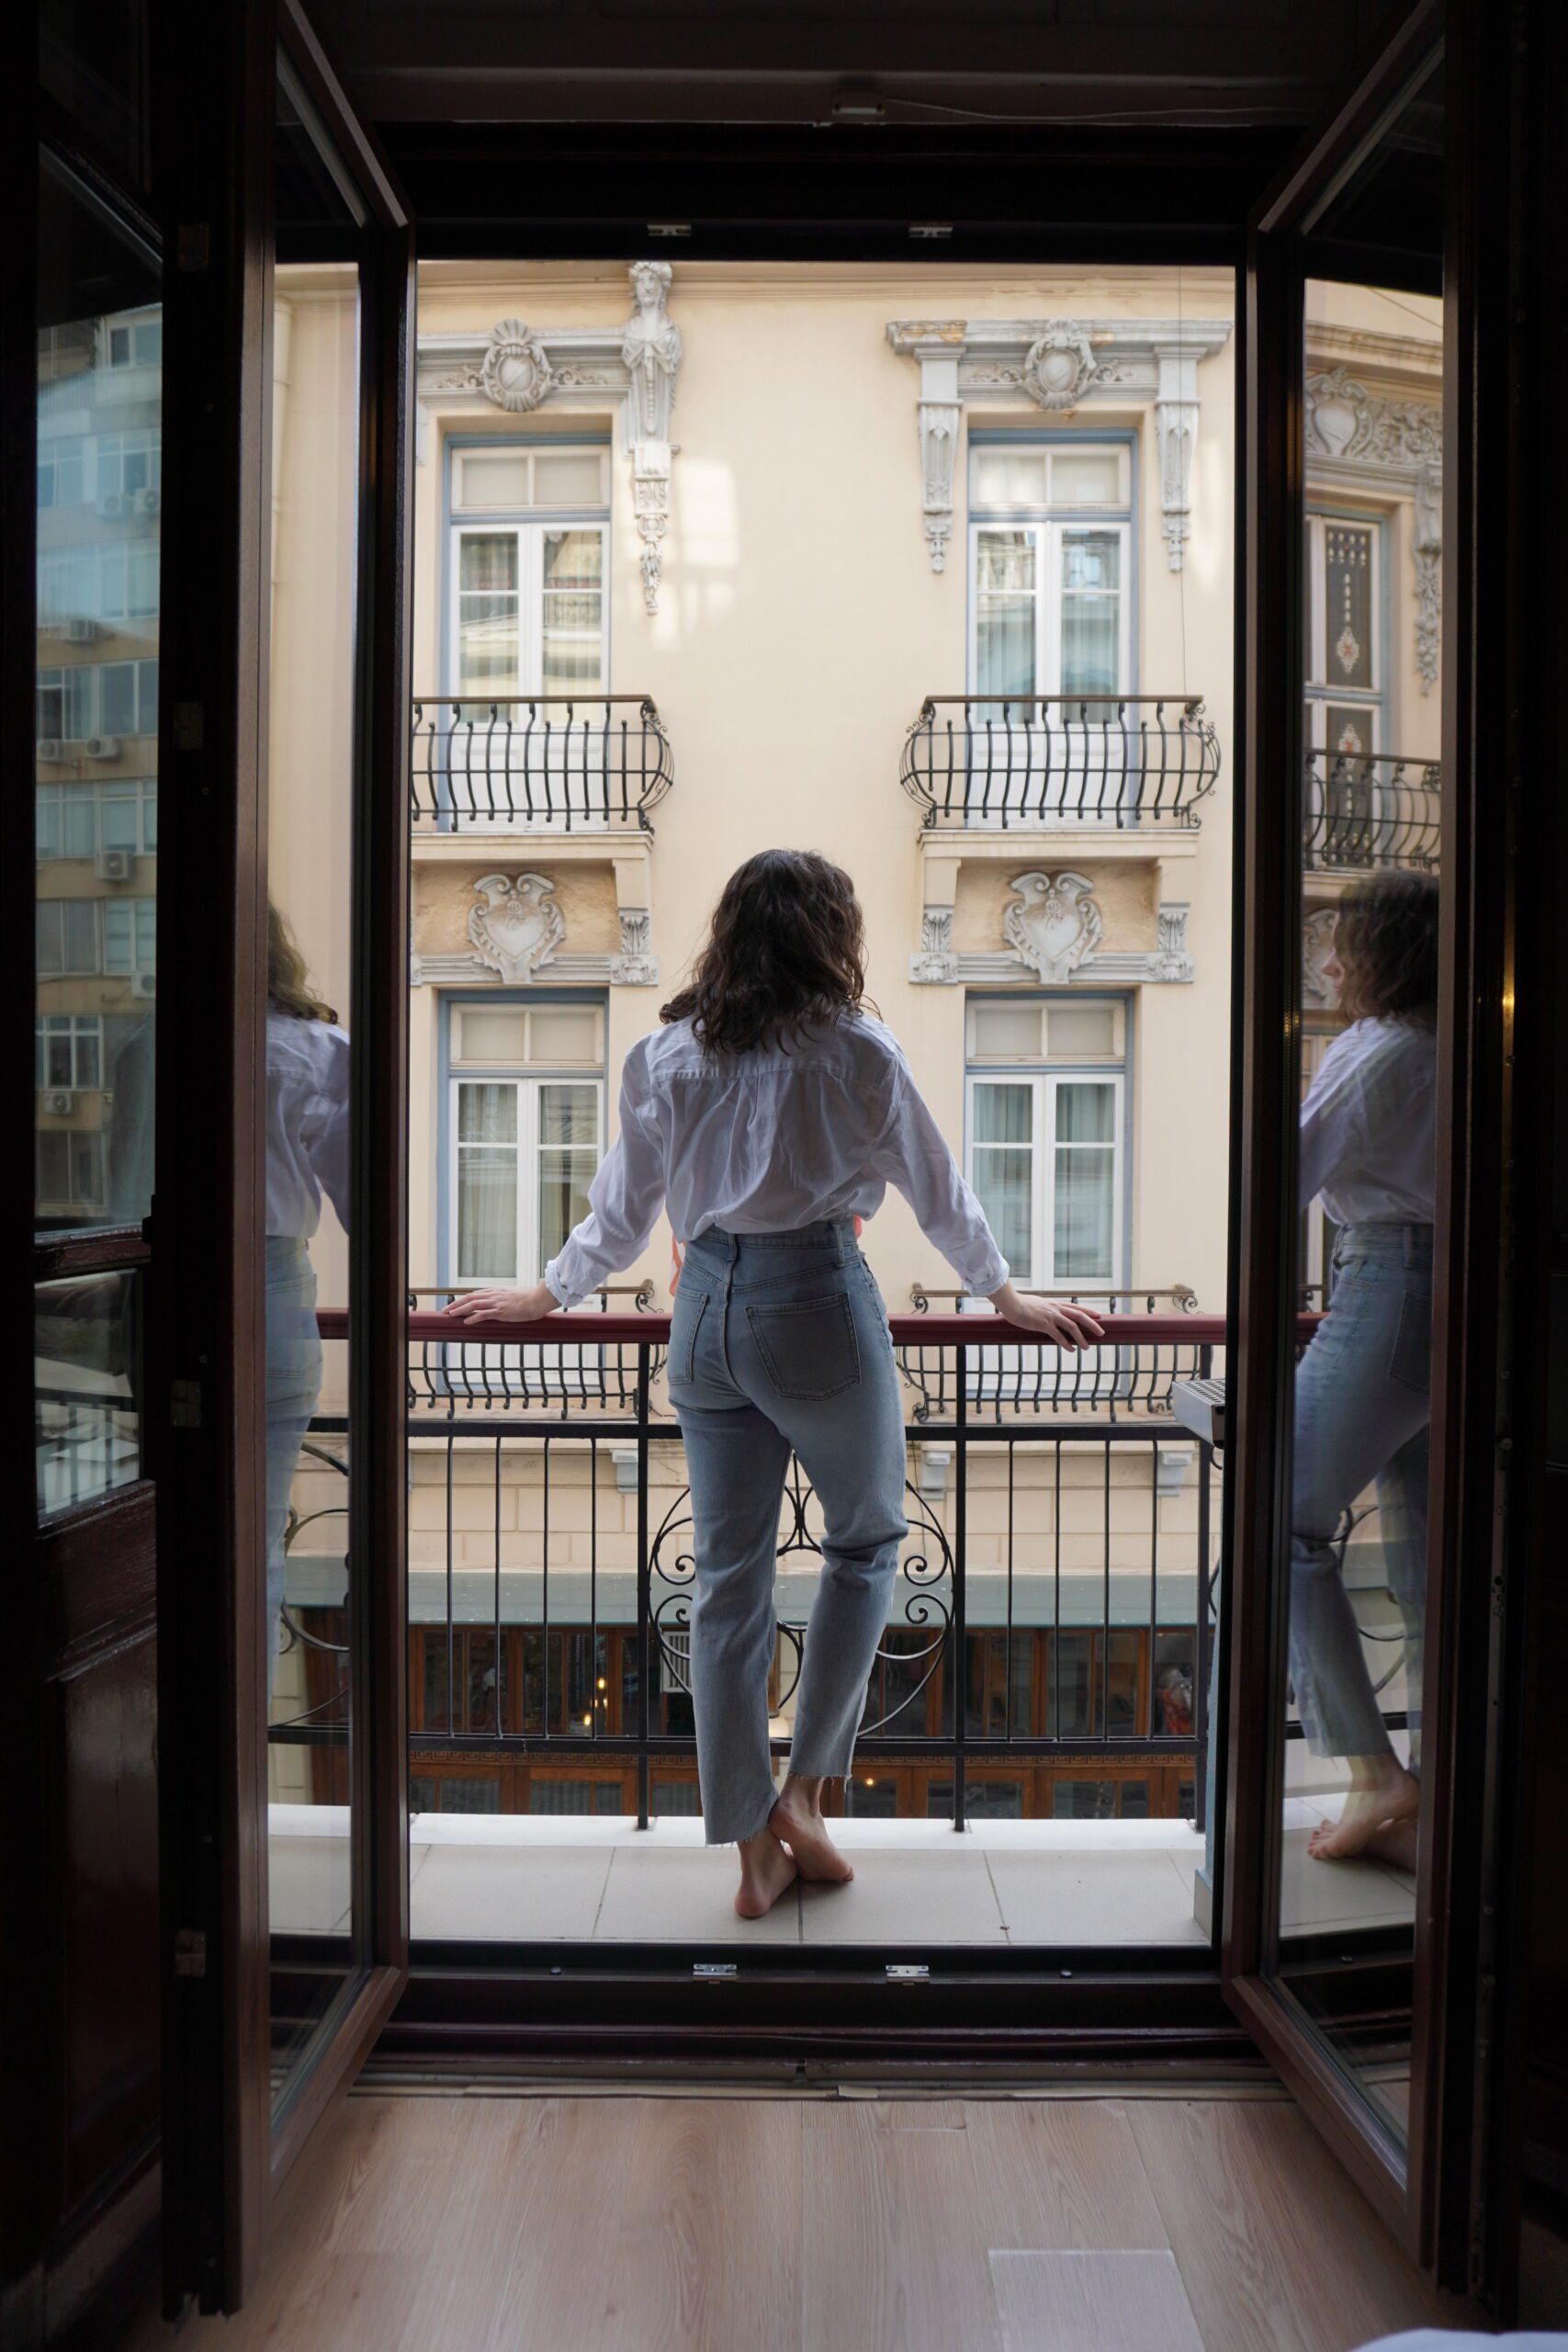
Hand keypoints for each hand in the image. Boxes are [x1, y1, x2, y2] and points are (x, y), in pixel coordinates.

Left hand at [441, 1281, 557, 1326]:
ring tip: (451, 1315)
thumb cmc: (528, 1299)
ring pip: (473, 1305)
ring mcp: (497, 1303)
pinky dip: (473, 1317)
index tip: (454, 1304)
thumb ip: (502, 1299)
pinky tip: (466, 1321)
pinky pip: (484, 1314)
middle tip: (446, 1310)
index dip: (463, 1299)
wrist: (537, 1299)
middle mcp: (494, 1295)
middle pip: (470, 1297)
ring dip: (460, 1310)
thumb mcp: (512, 1296)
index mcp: (496, 1291)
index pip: (475, 1294)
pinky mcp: (501, 1311)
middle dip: (456, 1304)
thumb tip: (498, 1305)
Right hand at [985, 1281, 1104, 1350]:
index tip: (1099, 1316)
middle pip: (1079, 1315)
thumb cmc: (1021, 1304)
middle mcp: (1056, 1308)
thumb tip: (1047, 1315)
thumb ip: (1045, 1309)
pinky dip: (1066, 1344)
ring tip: (1087, 1347)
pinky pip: (1058, 1336)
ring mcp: (1051, 1316)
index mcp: (1055, 1303)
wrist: (1012, 1304)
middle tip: (1101, 1332)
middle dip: (1092, 1324)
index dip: (1089, 1311)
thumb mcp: (1038, 1304)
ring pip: (1072, 1327)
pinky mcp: (1044, 1324)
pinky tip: (1071, 1350)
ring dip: (1081, 1338)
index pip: (1076, 1306)